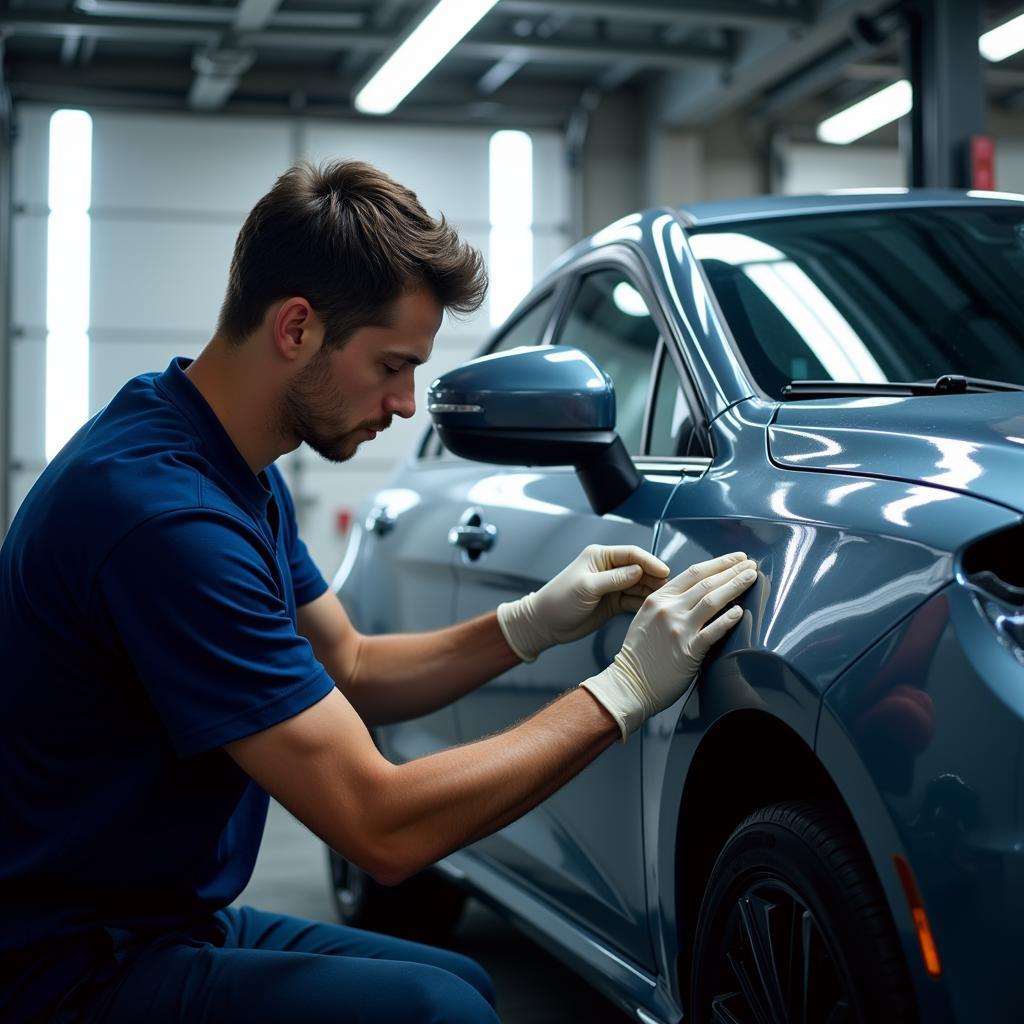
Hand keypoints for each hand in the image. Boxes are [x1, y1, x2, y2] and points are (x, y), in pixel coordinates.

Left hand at [497, 544, 670, 662]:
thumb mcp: (587, 587)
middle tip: (671, 589)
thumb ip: (614, 579)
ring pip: (639, 585)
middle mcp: (608, 568)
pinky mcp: (613, 602)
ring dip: (652, 592)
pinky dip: (644, 603)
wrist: (545, 624)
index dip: (650, 562)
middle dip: (655, 578)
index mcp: (600, 557)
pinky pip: (634, 599)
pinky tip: (655, 608)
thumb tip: (639, 570)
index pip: (632, 554)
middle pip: (640, 569)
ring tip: (667, 600)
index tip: (665, 572)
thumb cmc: (558, 601)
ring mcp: (612, 586)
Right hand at [580, 551, 757, 739]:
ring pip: (712, 600)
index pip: (693, 573)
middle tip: (751, 564)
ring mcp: (678, 629)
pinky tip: (741, 611)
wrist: (629, 684)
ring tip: (752, 578)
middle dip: (732, 570)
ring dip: (735, 586)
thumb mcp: (646, 618)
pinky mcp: (688, 650)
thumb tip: (696, 594)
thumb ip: (667, 604)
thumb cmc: (639, 654)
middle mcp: (668, 609)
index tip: (735, 558)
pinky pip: (713, 631)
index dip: (718, 563)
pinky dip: (728, 620)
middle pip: (706, 583)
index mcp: (657, 599)